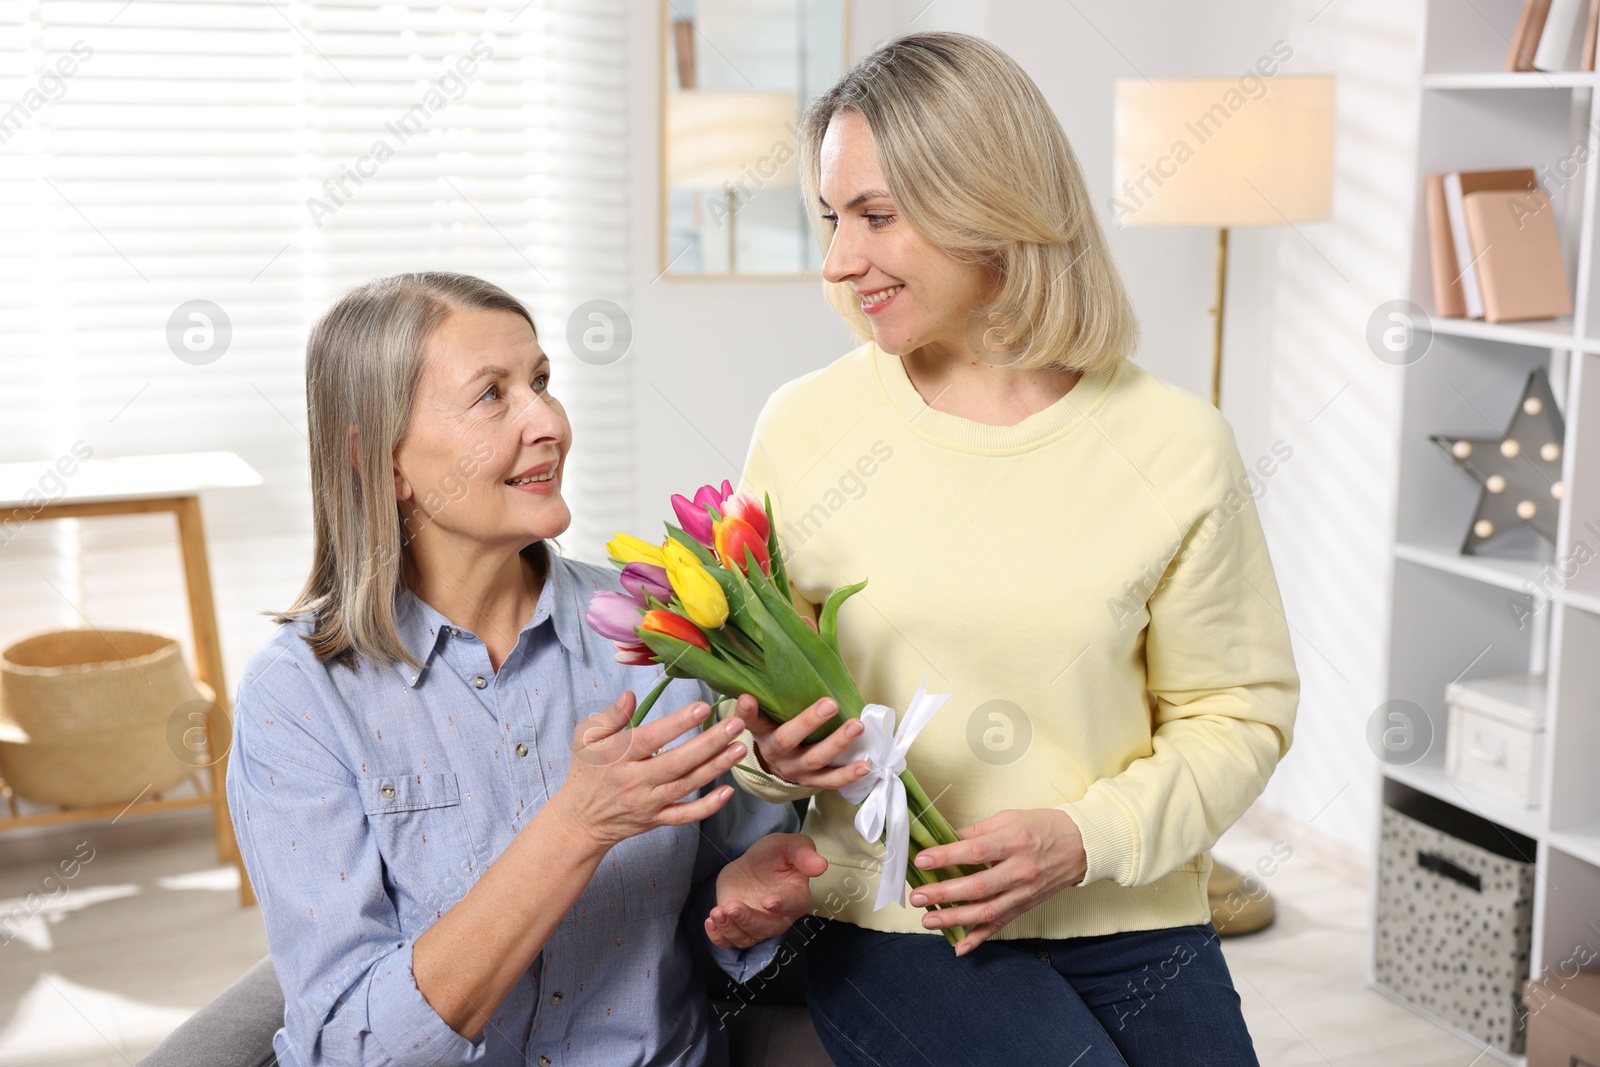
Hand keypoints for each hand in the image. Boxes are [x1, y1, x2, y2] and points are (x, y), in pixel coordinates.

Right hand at [552, 691, 747, 853]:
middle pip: (677, 762)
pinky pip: (685, 815)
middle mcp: (635, 781)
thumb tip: (629, 695)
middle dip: (709, 743)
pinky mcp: (656, 820)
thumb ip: (609, 717)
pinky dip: (708, 806)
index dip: (678, 723)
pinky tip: (728, 791)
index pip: (652, 738)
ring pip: (686, 785)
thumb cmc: (585, 772)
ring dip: (716, 768)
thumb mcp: (585, 738)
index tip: (702, 707)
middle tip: (735, 725)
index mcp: (618, 756)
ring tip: (740, 748)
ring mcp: (648, 803)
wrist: (580, 820)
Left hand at [707, 833, 827, 949]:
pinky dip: (718, 937)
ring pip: (745, 938)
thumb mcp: (790, 844)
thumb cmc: (776, 854)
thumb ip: (804, 853)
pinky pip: (729, 941)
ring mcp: (757, 925)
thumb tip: (821, 865)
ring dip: (730, 929)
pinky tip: (710, 922)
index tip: (768, 901)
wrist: (754, 863)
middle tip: (731, 907)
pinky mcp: (738, 927)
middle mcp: (779, 917)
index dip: (782, 905)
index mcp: (797, 896)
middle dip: (748, 920)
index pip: (793, 905)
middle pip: (766, 928)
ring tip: (716, 912)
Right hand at [736, 693, 871, 789]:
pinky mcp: (812, 782)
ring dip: (837, 743)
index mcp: (762, 735)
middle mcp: (777, 755)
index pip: (752, 722)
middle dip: (809, 722)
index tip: (748, 698)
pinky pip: (830, 781)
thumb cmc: (774, 734)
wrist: (777, 768)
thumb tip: (747, 694)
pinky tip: (865, 766)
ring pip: (815, 759)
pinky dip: (848, 775)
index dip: (748, 712)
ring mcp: (796, 771)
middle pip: (788, 740)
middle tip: (831, 704)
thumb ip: (758, 709)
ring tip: (857, 726)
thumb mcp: (763, 720)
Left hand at [905, 809, 1086, 955]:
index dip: (946, 857)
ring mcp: (1023, 893)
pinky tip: (959, 947)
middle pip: (977, 887)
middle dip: (943, 894)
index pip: (975, 852)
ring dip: (955, 919)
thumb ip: (978, 831)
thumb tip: (946, 839)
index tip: (921, 860)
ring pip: (986, 912)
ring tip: (928, 920)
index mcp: (1014, 842)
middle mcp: (1020, 871)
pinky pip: (1000, 925)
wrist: (1081, 846)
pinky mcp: (1025, 907)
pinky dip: (979, 939)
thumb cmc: (1043, 827)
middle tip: (917, 897)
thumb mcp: (1010, 817)